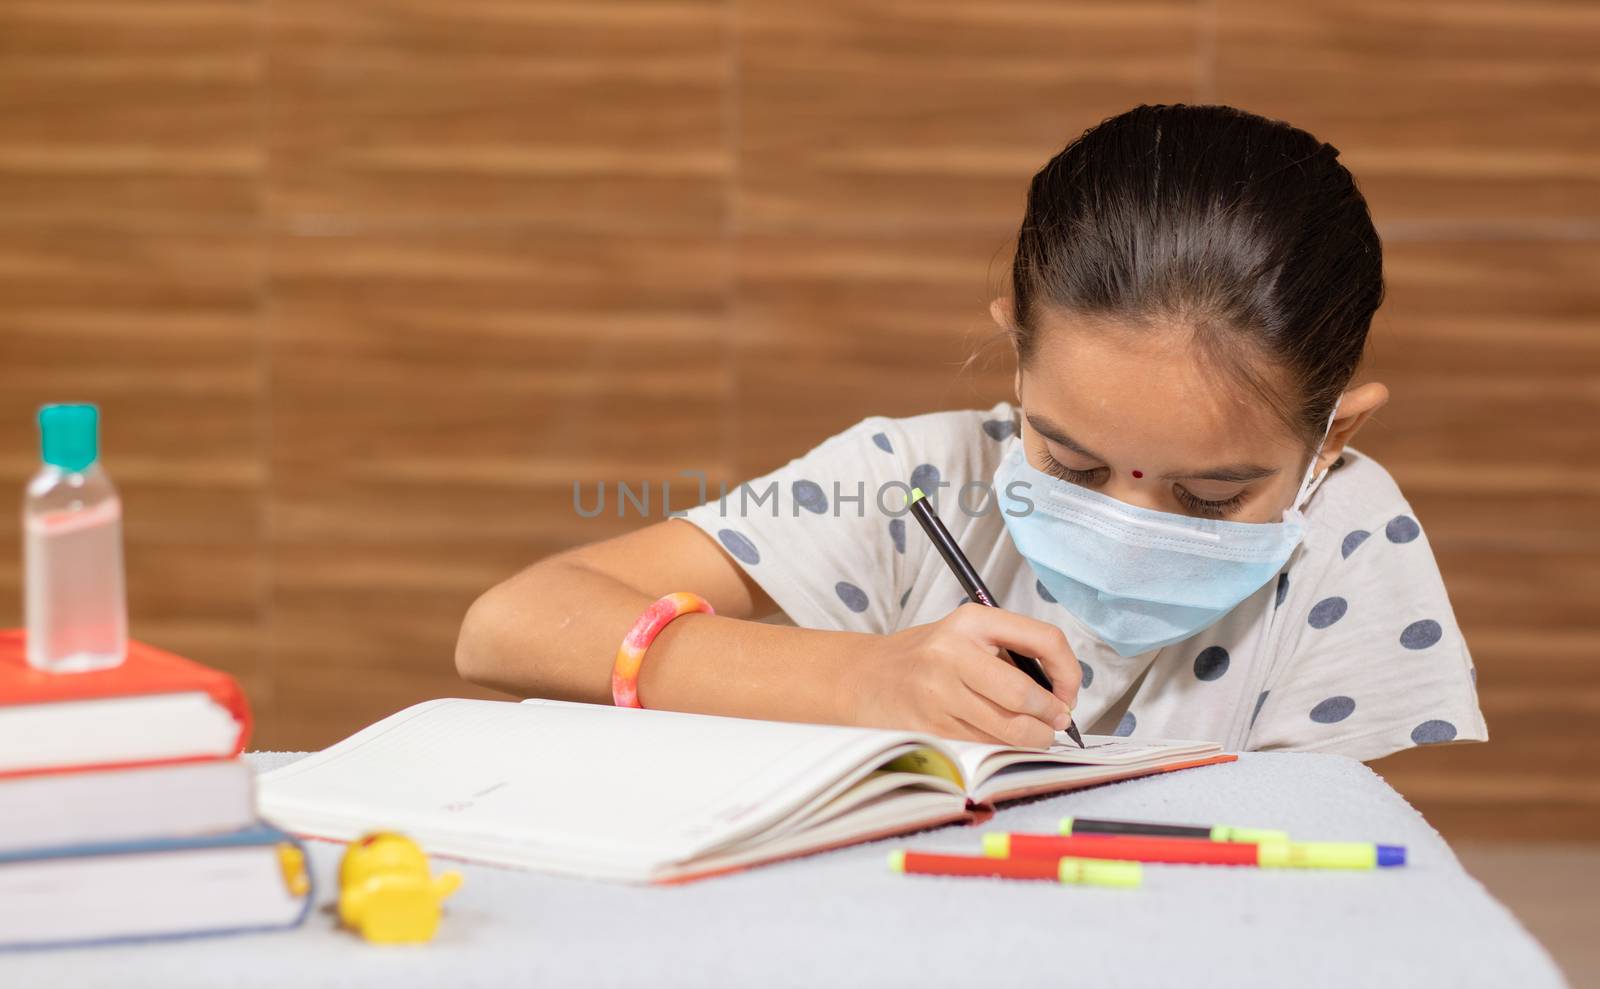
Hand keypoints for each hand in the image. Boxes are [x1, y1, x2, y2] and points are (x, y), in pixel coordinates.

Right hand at [842, 604, 1081, 747]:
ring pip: (1007, 729)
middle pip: (1024, 695)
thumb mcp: (965, 635)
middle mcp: (953, 653)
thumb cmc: (926, 657)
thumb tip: (1062, 691)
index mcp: (972, 622)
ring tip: (1034, 735)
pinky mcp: (929, 727)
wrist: (864, 677)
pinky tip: (1001, 741)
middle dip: (1051, 717)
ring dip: (1032, 739)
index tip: (1067, 693)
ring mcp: (937, 693)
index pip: (1044, 640)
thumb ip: (1010, 652)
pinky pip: (984, 745)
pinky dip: (1003, 748)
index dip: (1069, 673)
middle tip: (1055, 722)